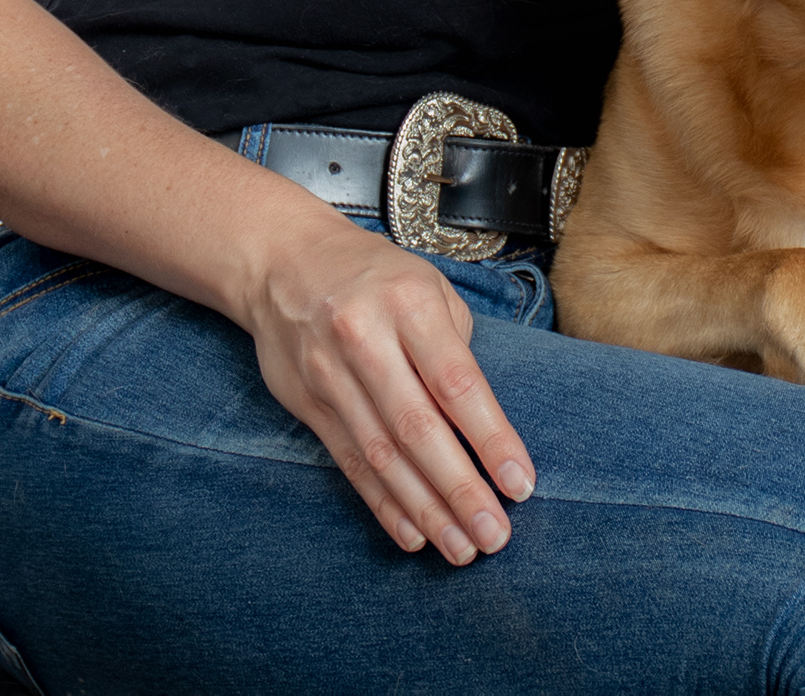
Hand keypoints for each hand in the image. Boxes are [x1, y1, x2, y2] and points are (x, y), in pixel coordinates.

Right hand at [243, 210, 535, 563]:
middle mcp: (367, 339)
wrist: (284, 259)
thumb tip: (479, 420)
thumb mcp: (427, 284)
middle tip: (494, 534)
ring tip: (461, 546)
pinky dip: (383, 503)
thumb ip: (454, 346)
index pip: (457, 382)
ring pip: (382, 455)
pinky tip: (413, 533)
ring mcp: (331, 375)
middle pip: (418, 428)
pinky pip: (349, 463)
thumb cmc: (374, 274)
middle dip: (460, 488)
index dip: (490, 438)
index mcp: (409, 303)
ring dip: (425, 508)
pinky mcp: (308, 404)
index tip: (520, 483)